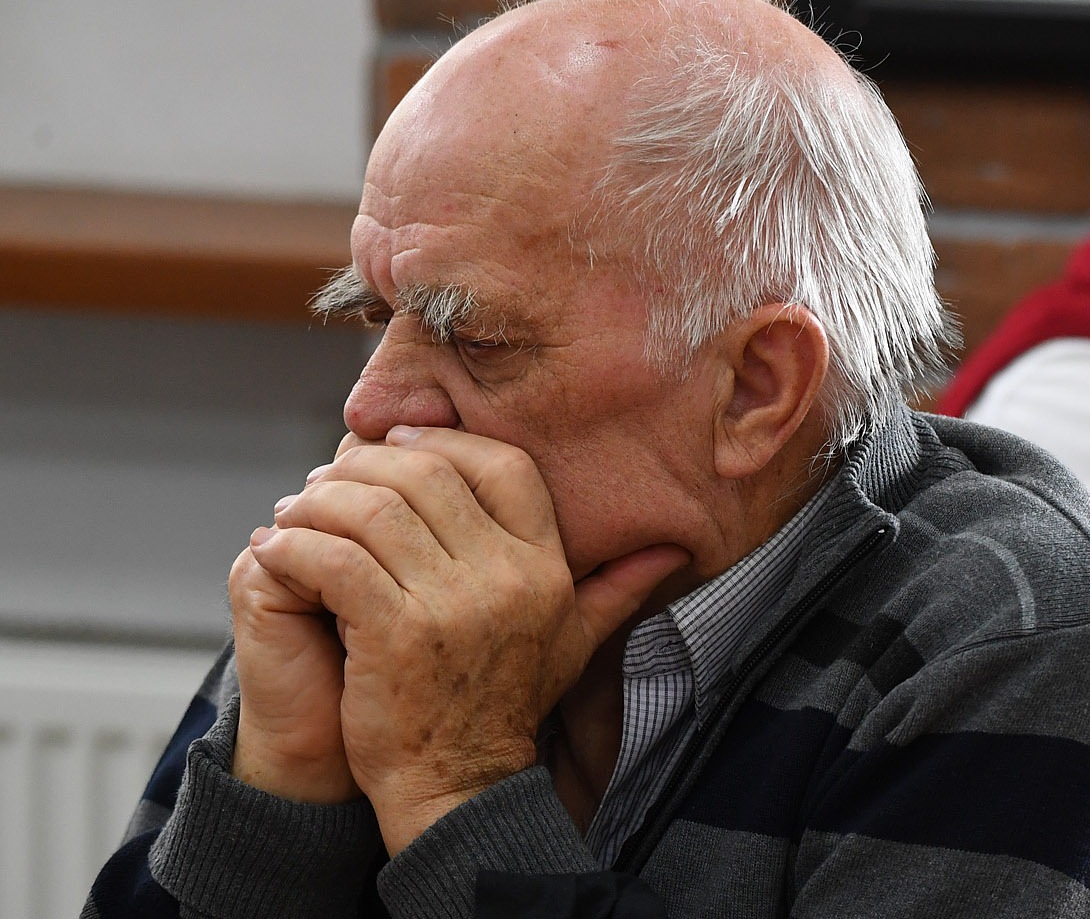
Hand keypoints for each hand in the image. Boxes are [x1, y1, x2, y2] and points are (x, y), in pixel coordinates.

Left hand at [249, 426, 689, 852]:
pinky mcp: (393, 634)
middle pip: (429, 475)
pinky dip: (296, 548)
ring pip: (372, 510)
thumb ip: (616, 588)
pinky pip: (333, 560)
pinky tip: (280, 552)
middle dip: (365, 466)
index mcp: (545, 567)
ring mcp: (450, 605)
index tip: (398, 445)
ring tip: (296, 513)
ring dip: (320, 504)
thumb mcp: (571, 639)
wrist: (457, 786)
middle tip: (326, 478)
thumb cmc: (503, 705)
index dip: (445, 442)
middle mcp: (506, 577)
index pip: (504, 465)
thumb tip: (670, 550)